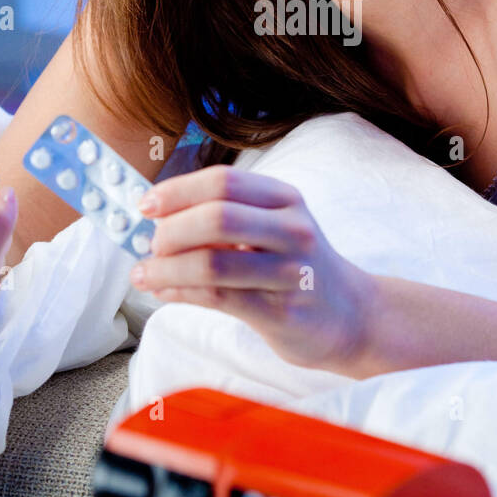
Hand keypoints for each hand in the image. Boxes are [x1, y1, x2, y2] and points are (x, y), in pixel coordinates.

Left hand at [129, 164, 372, 372]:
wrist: (352, 315)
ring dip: (166, 269)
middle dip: (170, 231)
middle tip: (151, 245)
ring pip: (212, 263)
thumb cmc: (299, 267)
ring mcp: (290, 272)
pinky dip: (180, 293)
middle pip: (217, 217)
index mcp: (286, 199)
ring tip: (144, 274)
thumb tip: (159, 218)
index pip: (223, 181)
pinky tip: (164, 292)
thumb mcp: (275, 227)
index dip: (178, 191)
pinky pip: (218, 298)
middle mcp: (292, 229)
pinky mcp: (281, 311)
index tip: (146, 205)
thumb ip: (228, 217)